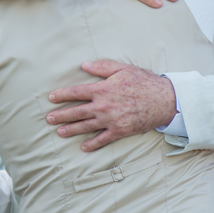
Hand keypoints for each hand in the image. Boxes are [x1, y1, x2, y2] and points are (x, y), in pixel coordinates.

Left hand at [46, 60, 176, 151]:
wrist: (164, 100)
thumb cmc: (144, 82)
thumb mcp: (123, 69)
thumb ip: (102, 67)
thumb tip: (84, 65)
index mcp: (102, 90)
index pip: (76, 93)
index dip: (62, 95)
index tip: (52, 98)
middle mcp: (102, 106)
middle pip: (76, 112)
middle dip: (61, 115)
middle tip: (49, 119)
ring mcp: (110, 120)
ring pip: (85, 126)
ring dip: (71, 130)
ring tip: (60, 132)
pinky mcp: (119, 131)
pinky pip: (102, 139)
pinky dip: (92, 144)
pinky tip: (83, 147)